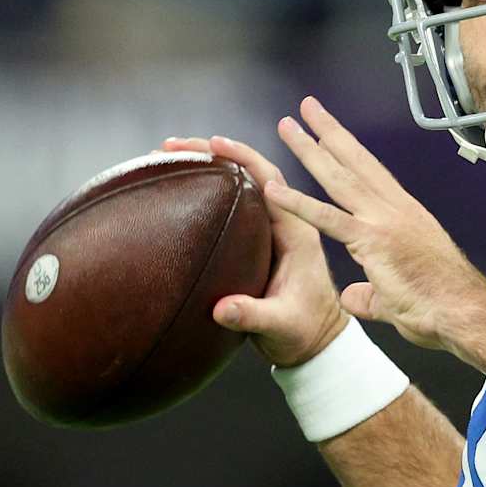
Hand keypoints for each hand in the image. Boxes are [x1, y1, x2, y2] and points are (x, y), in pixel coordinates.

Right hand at [158, 134, 346, 367]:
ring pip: (239, 185)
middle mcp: (285, 222)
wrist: (318, 343)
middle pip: (248, 172)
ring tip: (167, 157)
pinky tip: (180, 187)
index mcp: (297, 232)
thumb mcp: (281, 326)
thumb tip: (222, 308)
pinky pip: (233, 204)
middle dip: (210, 153)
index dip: (242, 157)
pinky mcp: (257, 241)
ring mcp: (270, 230)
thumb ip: (253, 316)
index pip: (270, 179)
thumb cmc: (306, 333)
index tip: (211, 143)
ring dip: (205, 167)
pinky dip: (207, 190)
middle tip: (169, 145)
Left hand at [268, 97, 485, 349]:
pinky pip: (328, 219)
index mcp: (404, 216)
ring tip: (287, 126)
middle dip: (329, 132)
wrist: (464, 312)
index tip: (330, 131)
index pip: (372, 174)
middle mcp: (395, 210)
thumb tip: (353, 298)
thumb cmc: (441, 307)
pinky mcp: (373, 241)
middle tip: (306, 107)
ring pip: (339, 178)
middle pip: (355, 162)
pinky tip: (273, 189)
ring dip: (310, 150)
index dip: (349, 150)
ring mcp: (384, 222)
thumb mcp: (397, 297)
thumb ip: (370, 294)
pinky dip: (299, 203)